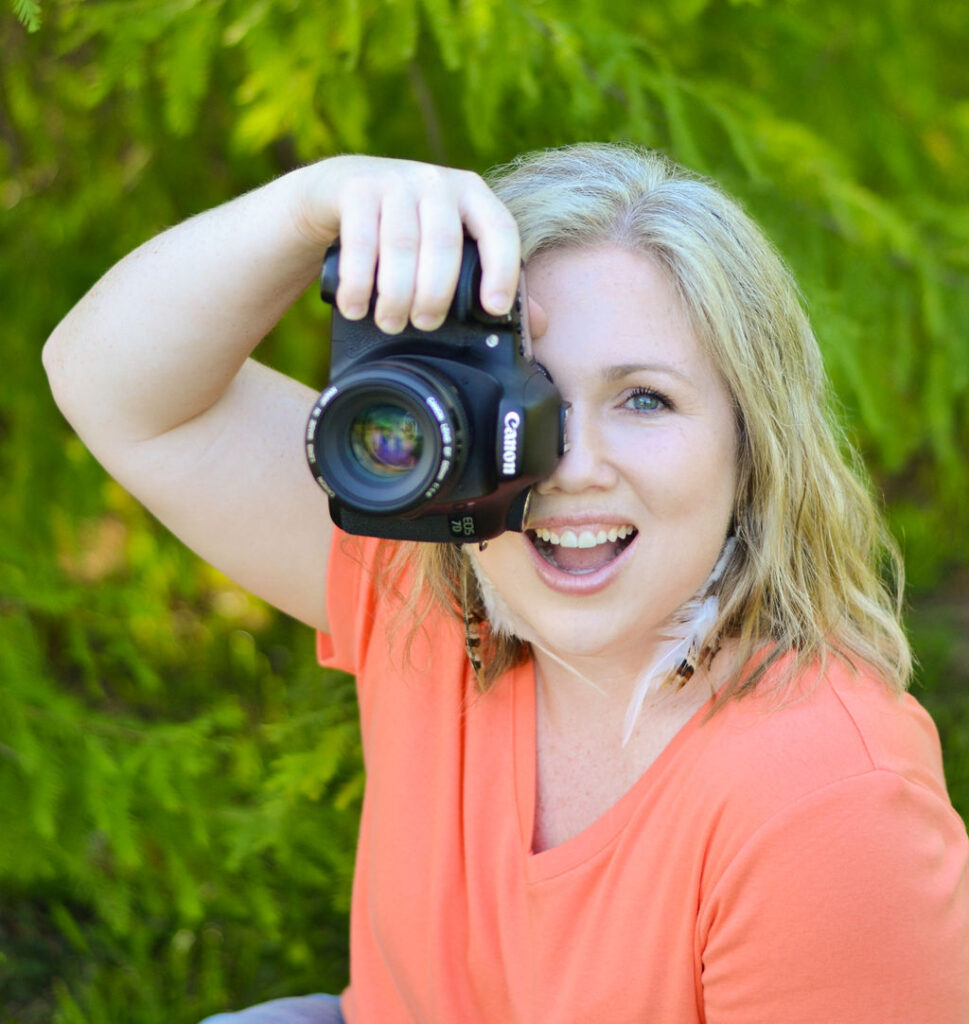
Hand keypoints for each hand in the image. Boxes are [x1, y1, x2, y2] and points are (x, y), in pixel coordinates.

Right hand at [294, 155, 520, 334]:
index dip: (502, 270)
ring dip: (395, 292)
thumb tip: (538, 324)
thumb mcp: (450, 246)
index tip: (494, 309)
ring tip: (390, 322)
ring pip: (401, 244)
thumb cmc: (407, 228)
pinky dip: (357, 281)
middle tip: (424, 324)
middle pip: (445, 242)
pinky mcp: (357, 187)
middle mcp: (438, 181)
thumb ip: (490, 280)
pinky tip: (356, 306)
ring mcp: (396, 180)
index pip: (500, 229)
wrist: (340, 190)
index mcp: (472, 195)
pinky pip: (360, 240)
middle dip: (435, 292)